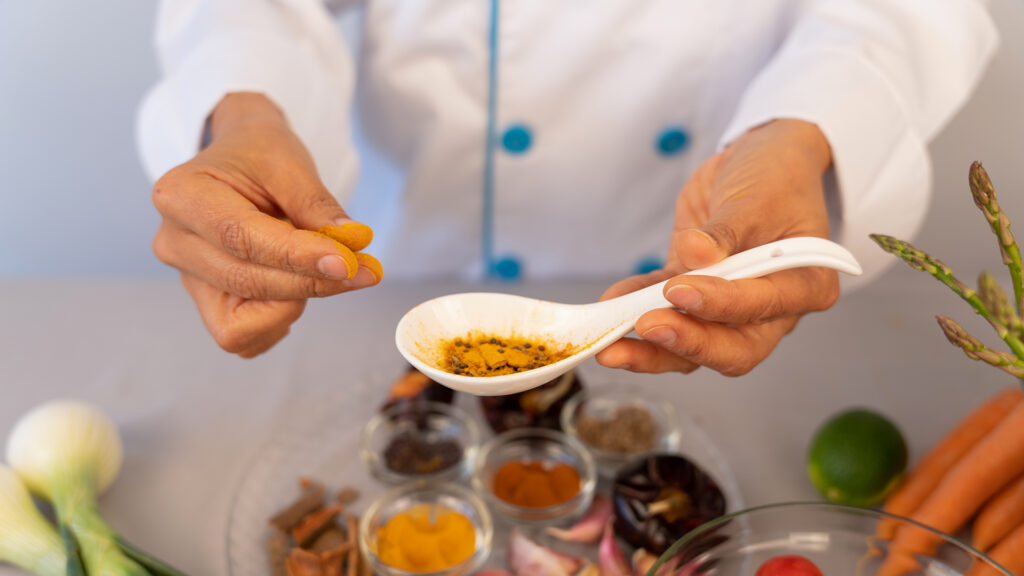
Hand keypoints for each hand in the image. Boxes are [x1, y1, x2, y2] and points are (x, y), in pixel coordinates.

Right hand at [151, 93, 380, 357]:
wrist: (241, 161)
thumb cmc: (260, 155)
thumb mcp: (291, 165)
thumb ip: (318, 207)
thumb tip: (353, 245)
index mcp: (181, 195)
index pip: (241, 238)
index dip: (297, 257)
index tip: (348, 262)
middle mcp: (174, 242)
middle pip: (245, 281)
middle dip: (311, 282)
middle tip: (366, 269)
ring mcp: (188, 277)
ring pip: (242, 321)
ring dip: (295, 301)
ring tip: (320, 266)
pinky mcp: (208, 302)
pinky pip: (244, 337)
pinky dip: (279, 320)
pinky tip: (299, 285)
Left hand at [597, 119, 838, 375]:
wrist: (759, 160)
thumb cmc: (776, 179)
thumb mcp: (758, 196)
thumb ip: (726, 232)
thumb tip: (696, 254)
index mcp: (804, 286)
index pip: (760, 309)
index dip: (719, 306)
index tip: (680, 291)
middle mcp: (770, 310)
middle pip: (730, 349)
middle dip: (686, 344)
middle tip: (646, 327)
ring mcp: (728, 308)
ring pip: (691, 345)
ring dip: (650, 349)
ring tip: (611, 347)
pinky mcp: (692, 293)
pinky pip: (662, 311)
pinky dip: (634, 308)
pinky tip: (611, 303)